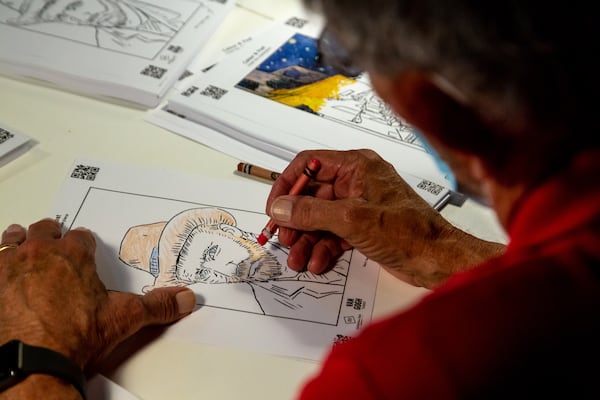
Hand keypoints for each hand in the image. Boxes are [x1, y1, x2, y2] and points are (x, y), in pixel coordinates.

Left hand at [0, 219, 195, 370]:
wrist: (32, 359)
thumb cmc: (74, 336)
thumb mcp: (124, 319)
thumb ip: (157, 305)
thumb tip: (185, 298)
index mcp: (74, 256)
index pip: (81, 237)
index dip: (83, 244)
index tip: (84, 251)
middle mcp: (41, 253)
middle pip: (45, 230)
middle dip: (50, 236)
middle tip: (54, 247)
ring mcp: (10, 266)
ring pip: (13, 239)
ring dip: (18, 242)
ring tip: (22, 248)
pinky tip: (3, 277)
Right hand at [266, 149, 504, 287]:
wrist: (438, 260)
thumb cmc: (407, 232)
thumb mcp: (352, 219)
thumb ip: (312, 212)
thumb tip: (281, 208)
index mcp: (356, 166)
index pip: (309, 165)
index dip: (287, 185)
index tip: (274, 208)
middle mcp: (356, 181)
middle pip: (312, 195)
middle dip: (296, 220)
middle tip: (285, 240)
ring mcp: (360, 205)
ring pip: (320, 218)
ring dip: (307, 239)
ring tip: (299, 260)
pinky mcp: (364, 226)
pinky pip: (334, 233)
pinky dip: (323, 247)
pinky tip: (318, 263)